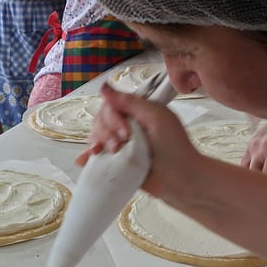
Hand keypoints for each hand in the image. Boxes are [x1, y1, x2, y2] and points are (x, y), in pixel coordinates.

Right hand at [80, 83, 203, 197]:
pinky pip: (95, 156)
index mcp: (137, 112)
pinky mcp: (116, 162)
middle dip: (107, 132)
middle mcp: (126, 126)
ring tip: (114, 153)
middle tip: (122, 143)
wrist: (179, 179)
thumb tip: (104, 87)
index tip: (125, 130)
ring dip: (99, 143)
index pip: (111, 105)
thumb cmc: (175, 147)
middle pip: (100, 120)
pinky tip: (86, 159)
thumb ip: (130, 102)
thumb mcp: (156, 116)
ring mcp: (121, 144)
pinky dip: (87, 156)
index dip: (112, 116)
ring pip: (96, 136)